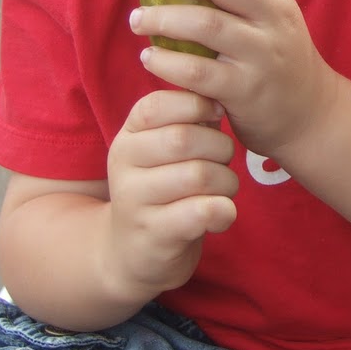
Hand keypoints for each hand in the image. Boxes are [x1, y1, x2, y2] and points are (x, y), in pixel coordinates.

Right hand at [104, 88, 237, 297]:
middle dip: (220, 147)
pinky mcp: (154, 234)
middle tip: (225, 160)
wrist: (133, 253)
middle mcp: (123, 164)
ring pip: (198, 175)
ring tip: (225, 189)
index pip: (158, 104)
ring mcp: (134, 200)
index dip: (197, 104)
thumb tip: (218, 96)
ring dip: (226, 181)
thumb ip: (190, 122)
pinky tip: (223, 213)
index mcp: (128, 135)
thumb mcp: (165, 150)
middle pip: (184, 138)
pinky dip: (223, 209)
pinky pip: (199, 212)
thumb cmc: (163, 189)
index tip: (217, 114)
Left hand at [131, 0, 338, 159]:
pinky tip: (149, 57)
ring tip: (137, 19)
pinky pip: (199, 72)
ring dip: (164, 18)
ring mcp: (262, 55)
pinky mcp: (246, 91)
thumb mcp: (272, 16)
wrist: (310, 114)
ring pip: (207, 25)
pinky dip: (168, 62)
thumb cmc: (277, 57)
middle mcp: (274, 19)